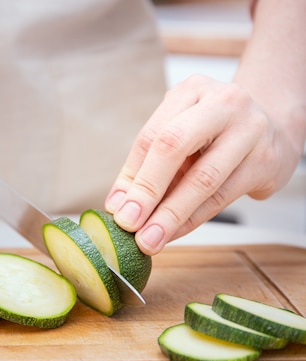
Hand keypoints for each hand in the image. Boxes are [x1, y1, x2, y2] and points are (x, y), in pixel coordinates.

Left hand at [105, 74, 302, 255]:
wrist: (274, 130)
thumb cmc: (215, 133)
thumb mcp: (180, 134)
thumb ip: (148, 166)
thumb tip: (119, 205)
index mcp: (191, 90)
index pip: (152, 135)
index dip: (131, 175)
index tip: (116, 208)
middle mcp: (223, 103)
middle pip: (175, 146)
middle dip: (148, 190)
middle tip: (129, 223)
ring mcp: (250, 130)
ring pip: (203, 179)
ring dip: (170, 215)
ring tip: (149, 239)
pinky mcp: (266, 160)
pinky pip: (222, 197)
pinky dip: (192, 219)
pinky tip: (173, 233)